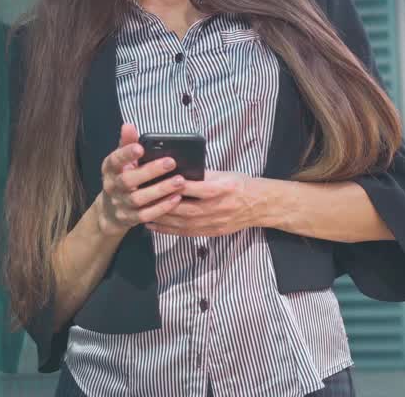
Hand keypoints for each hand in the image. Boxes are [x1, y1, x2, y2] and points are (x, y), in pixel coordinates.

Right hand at [95, 124, 186, 236]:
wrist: (109, 212)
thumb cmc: (121, 178)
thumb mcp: (120, 161)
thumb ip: (126, 143)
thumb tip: (129, 125)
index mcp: (110, 169)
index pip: (115, 160)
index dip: (126, 154)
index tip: (140, 148)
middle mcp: (112, 187)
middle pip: (128, 180)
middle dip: (150, 171)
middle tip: (171, 162)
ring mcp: (121, 204)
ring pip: (139, 199)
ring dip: (160, 190)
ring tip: (179, 181)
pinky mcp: (130, 219)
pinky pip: (146, 215)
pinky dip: (162, 207)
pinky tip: (176, 198)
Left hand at [146, 171, 268, 237]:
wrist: (260, 205)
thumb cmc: (241, 185)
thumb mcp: (225, 174)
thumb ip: (204, 174)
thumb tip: (179, 172)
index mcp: (224, 189)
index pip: (199, 188)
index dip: (179, 186)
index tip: (160, 180)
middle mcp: (219, 207)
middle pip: (187, 209)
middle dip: (164, 205)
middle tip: (145, 200)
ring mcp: (215, 222)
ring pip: (184, 223)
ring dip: (163, 220)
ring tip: (145, 214)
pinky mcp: (212, 232)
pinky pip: (188, 233)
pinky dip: (170, 230)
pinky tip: (156, 226)